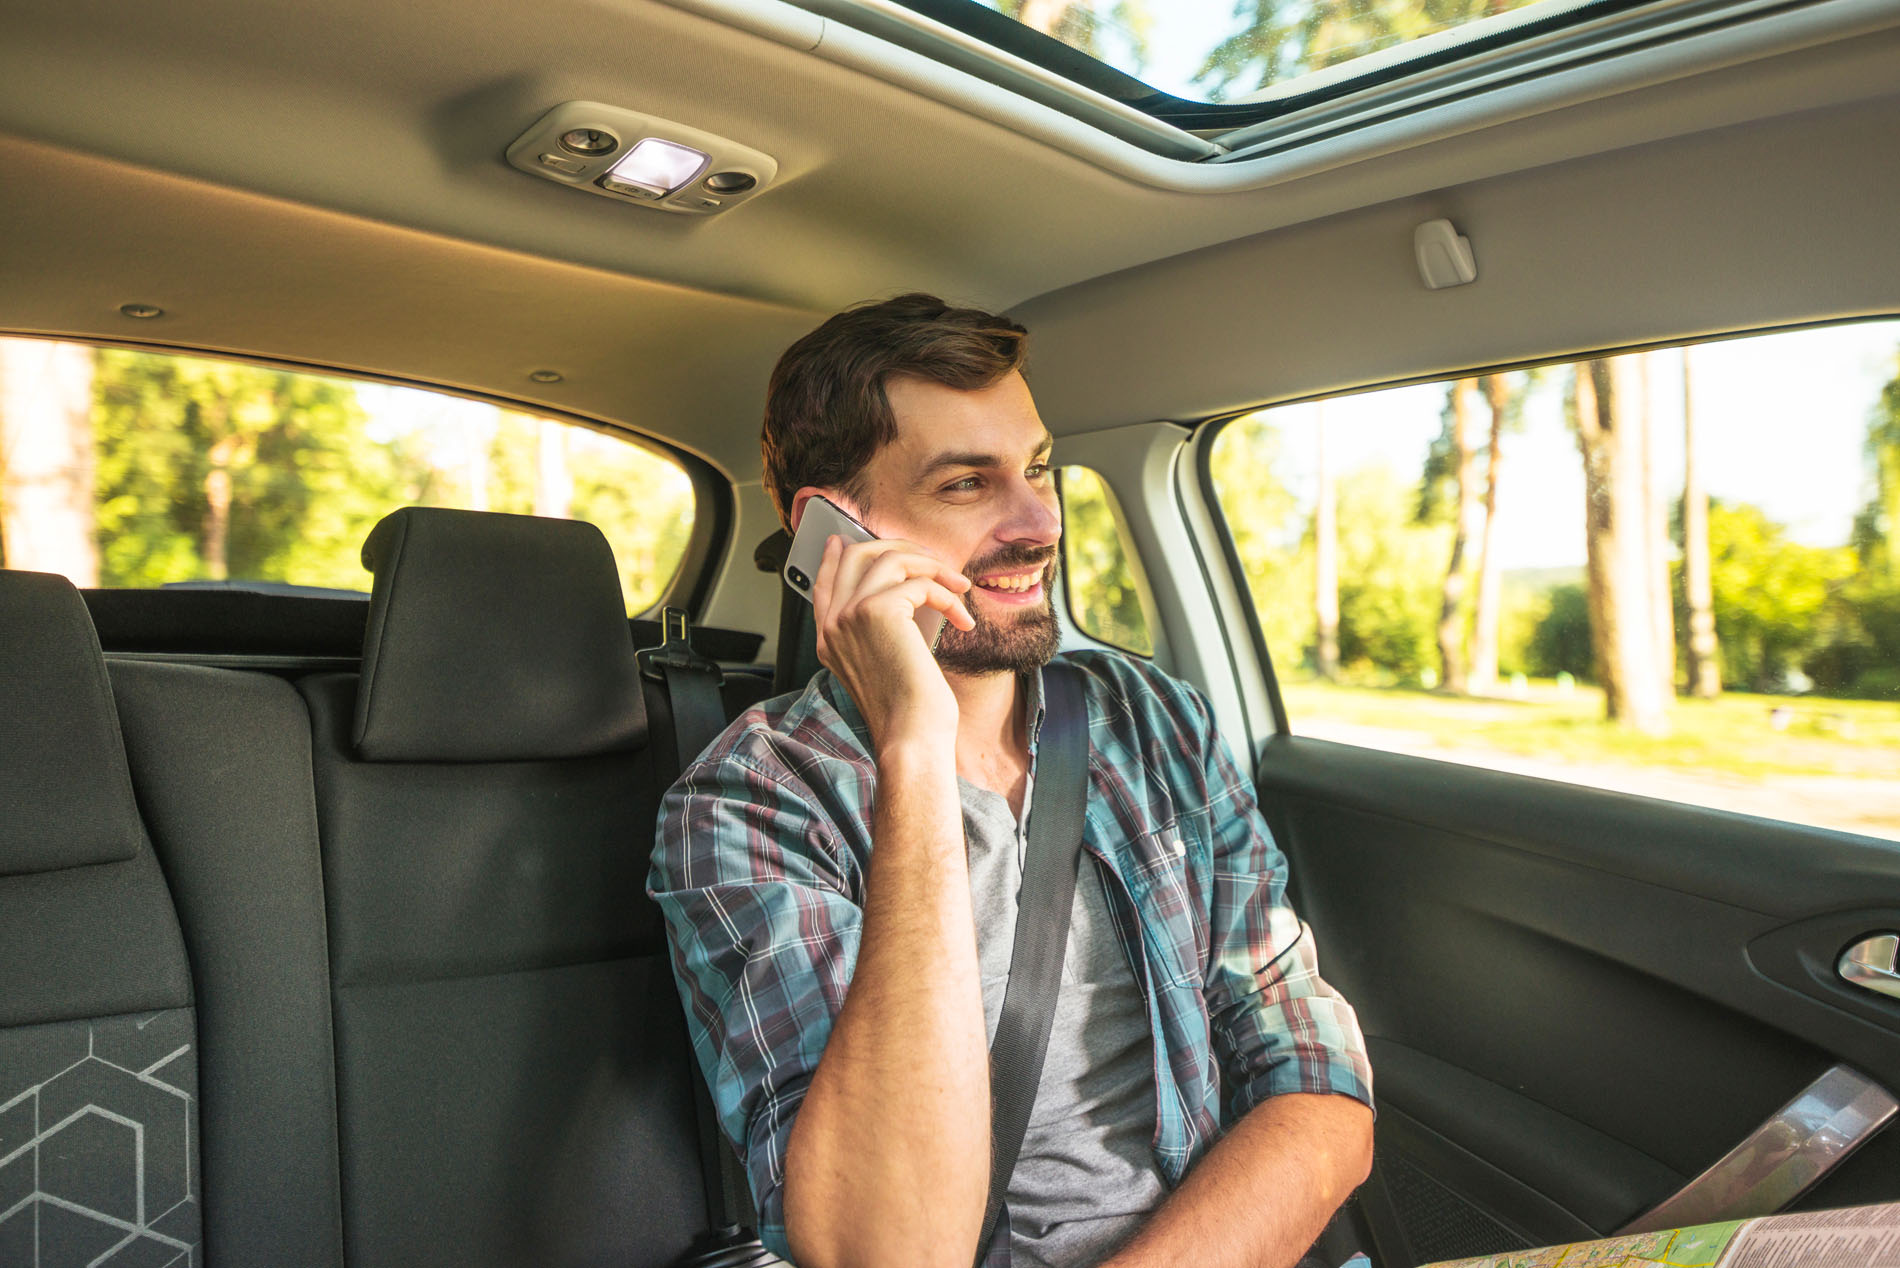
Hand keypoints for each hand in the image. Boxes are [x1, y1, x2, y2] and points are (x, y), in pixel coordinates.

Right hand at [810, 533, 974, 750]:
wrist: (910, 739)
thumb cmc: (907, 712)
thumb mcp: (884, 665)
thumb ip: (878, 630)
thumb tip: (905, 592)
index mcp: (829, 639)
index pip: (823, 581)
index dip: (834, 556)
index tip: (845, 539)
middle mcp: (833, 623)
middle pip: (857, 554)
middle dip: (902, 549)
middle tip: (934, 563)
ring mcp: (850, 614)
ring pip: (892, 557)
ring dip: (934, 568)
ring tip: (959, 589)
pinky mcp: (878, 611)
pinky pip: (920, 583)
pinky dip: (948, 596)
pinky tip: (962, 620)